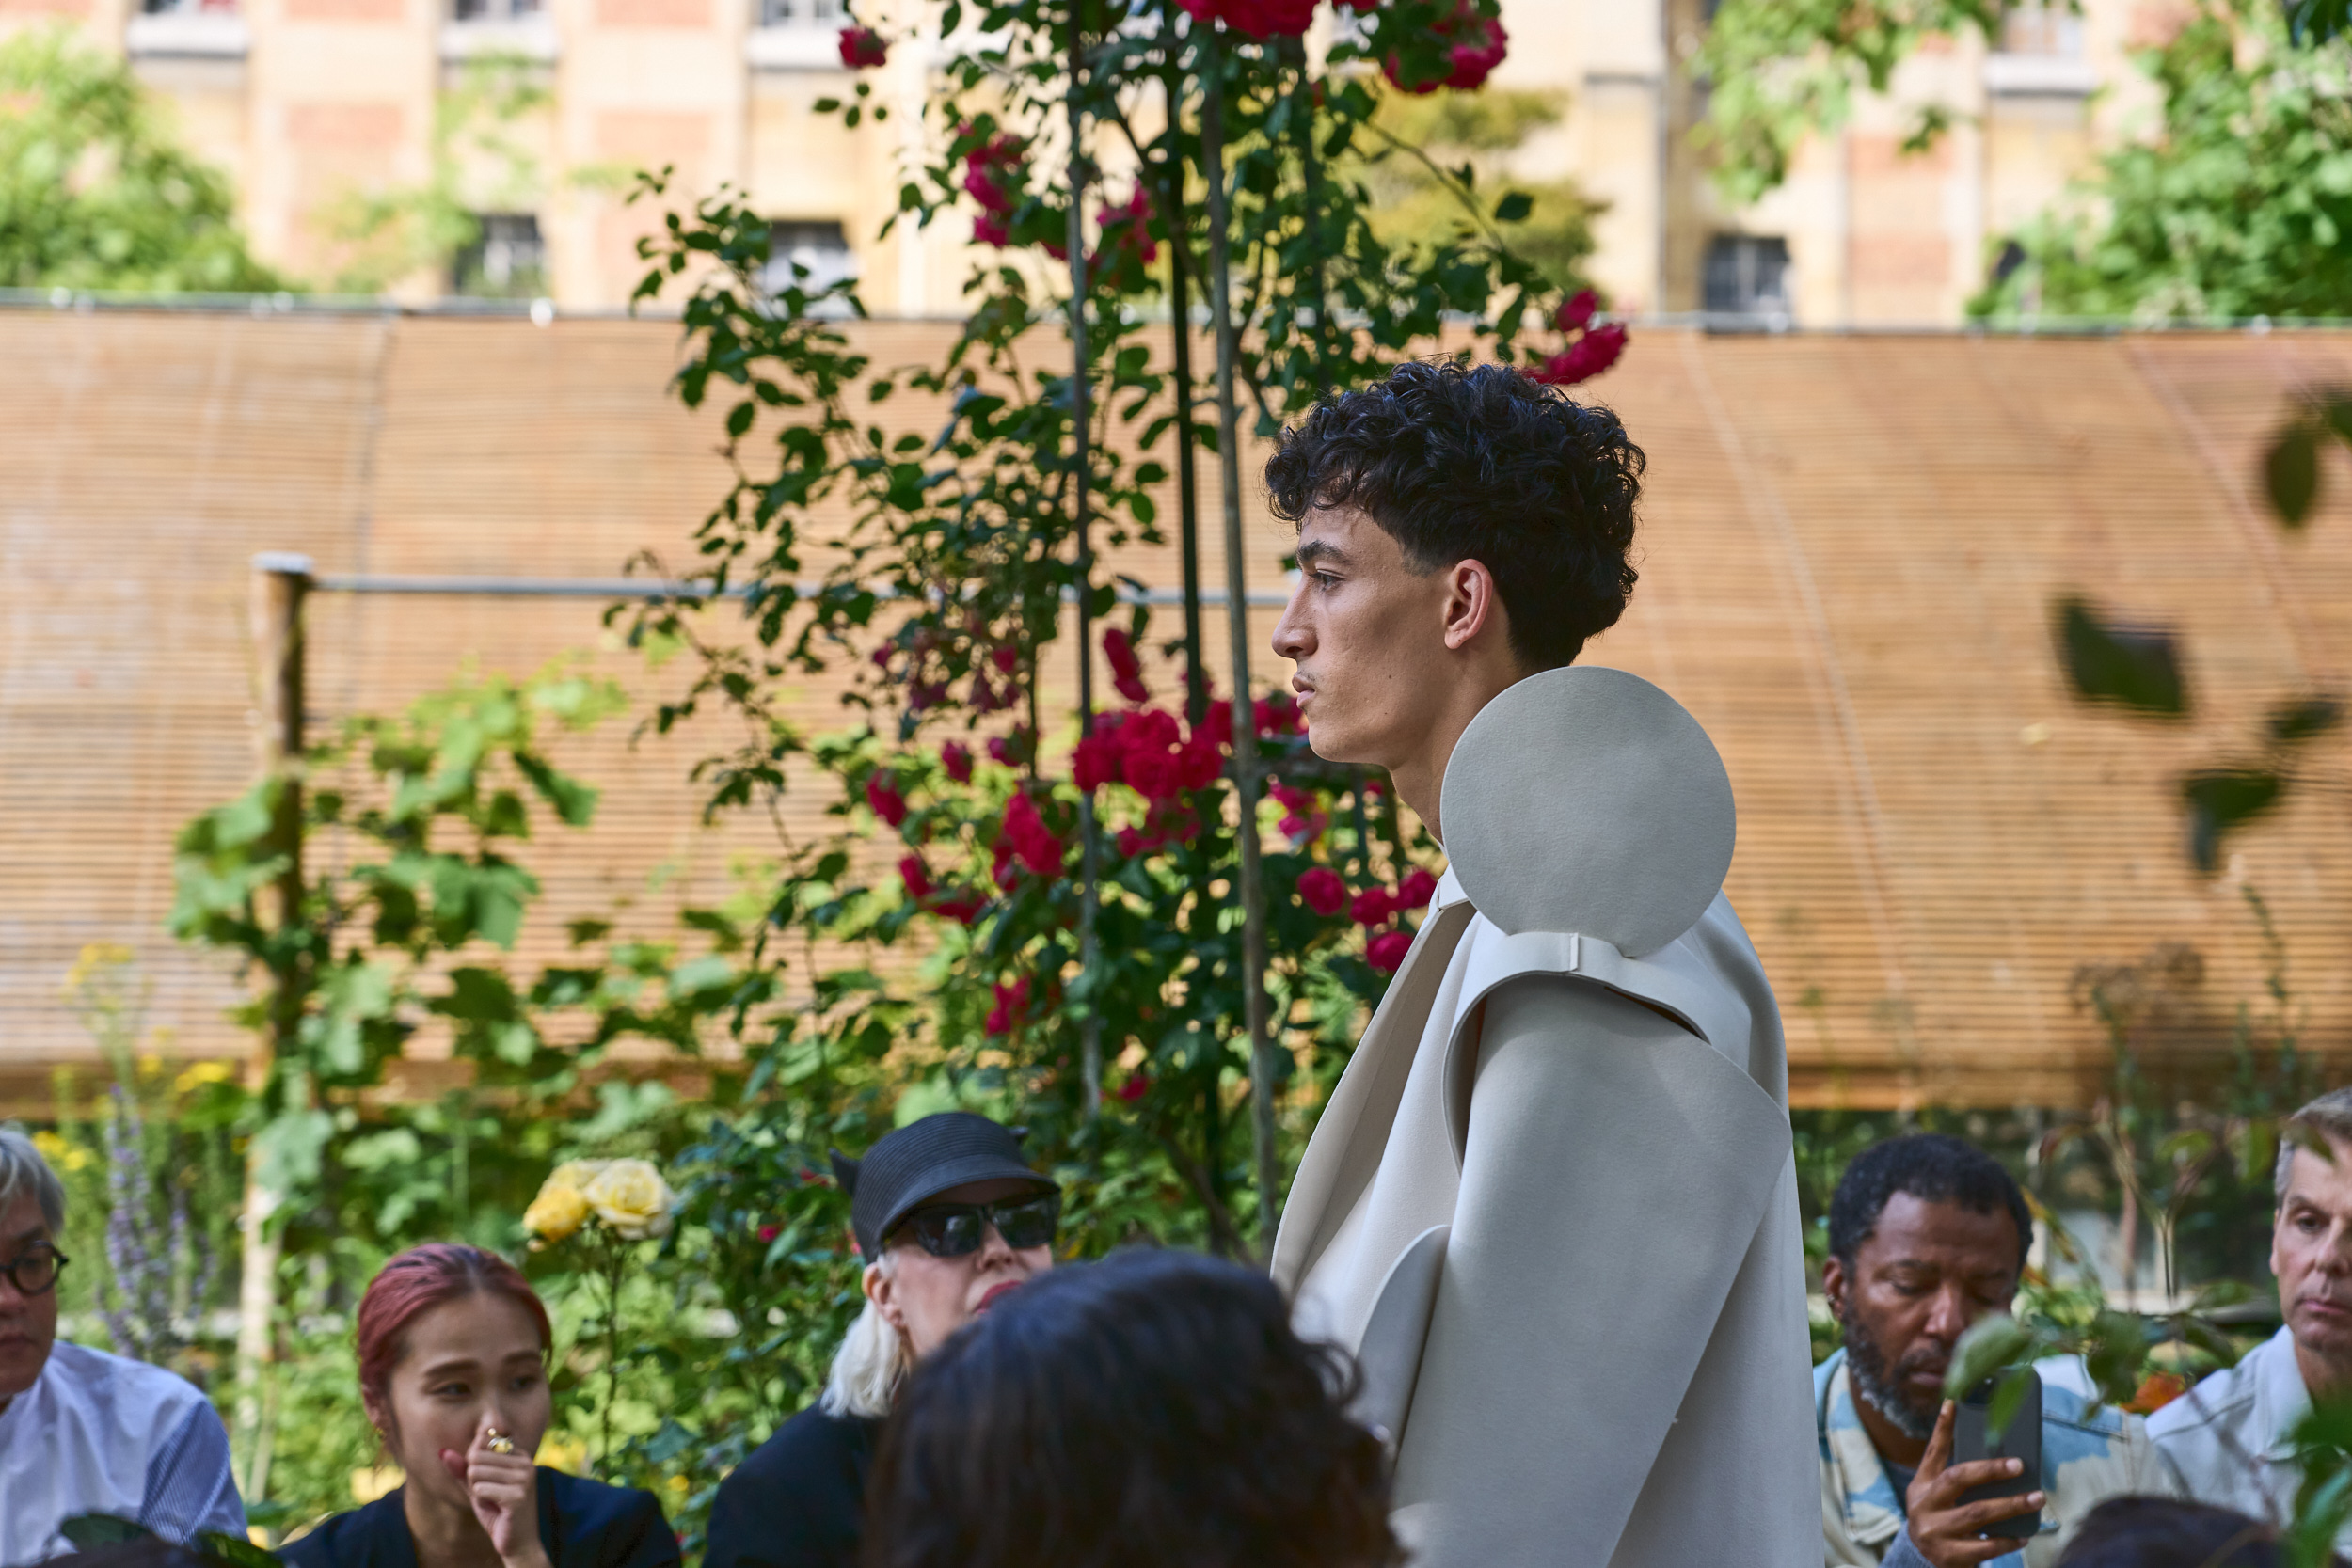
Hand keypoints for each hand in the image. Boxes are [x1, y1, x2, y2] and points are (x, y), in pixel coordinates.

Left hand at [438, 1421, 549, 1567]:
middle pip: (476, 1457)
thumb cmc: (497, 1513)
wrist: (517, 1542)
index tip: (490, 1483)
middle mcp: (525, 1462)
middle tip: (490, 1495)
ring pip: (475, 1473)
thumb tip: (443, 1452)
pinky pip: (479, 1489)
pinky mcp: (518, 1495)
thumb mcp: (477, 1487)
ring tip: (493, 1502)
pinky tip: (497, 1510)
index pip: (480, 1444)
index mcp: (519, 1455)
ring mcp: (524, 1478)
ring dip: (477, 1492)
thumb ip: (462, 1469)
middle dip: (474, 1479)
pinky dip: (480, 1502)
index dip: (474, 1467)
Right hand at [1902, 1400, 2046, 1567]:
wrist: (1919, 1561)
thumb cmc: (1937, 1518)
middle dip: (1990, 1470)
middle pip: (1958, 1479)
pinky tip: (2024, 1534)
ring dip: (2011, 1505)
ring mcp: (1935, 1531)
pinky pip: (1985, 1546)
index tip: (1954, 1403)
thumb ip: (1955, 1474)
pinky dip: (2007, 1540)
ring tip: (2036, 1498)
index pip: (1933, 1451)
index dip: (1942, 1427)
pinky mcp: (1950, 1555)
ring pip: (1977, 1514)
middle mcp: (1925, 1504)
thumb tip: (1990, 1447)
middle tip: (2019, 1465)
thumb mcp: (1935, 1494)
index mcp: (1922, 1484)